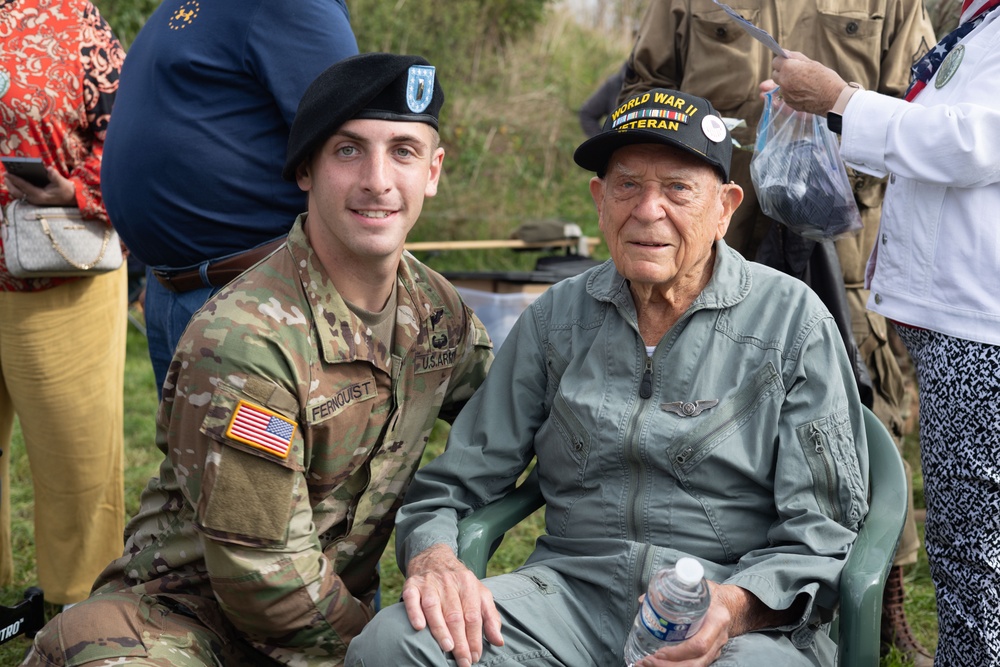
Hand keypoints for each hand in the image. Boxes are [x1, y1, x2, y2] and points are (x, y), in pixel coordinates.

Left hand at [4, 166, 76, 206]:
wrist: (70, 199)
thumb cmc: (66, 190)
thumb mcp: (62, 182)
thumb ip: (55, 176)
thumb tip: (49, 168)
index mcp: (40, 195)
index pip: (24, 186)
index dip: (15, 179)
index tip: (7, 173)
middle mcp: (35, 199)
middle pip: (17, 192)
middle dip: (10, 184)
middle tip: (5, 175)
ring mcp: (34, 200)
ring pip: (18, 194)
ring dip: (11, 186)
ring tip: (7, 178)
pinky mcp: (34, 199)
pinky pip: (21, 194)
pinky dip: (16, 188)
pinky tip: (14, 182)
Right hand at [401, 543, 503, 666]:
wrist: (433, 557)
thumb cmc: (459, 582)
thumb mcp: (479, 593)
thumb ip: (490, 617)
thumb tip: (498, 641)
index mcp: (468, 584)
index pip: (473, 615)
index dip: (475, 637)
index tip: (475, 656)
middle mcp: (448, 582)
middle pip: (455, 614)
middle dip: (460, 641)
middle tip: (463, 661)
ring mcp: (429, 583)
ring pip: (434, 607)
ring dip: (440, 629)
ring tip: (447, 647)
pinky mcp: (411, 585)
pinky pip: (411, 599)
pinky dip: (414, 612)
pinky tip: (419, 626)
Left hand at [633, 581, 797, 665]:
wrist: (731, 605)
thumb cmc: (711, 595)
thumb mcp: (695, 588)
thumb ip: (671, 591)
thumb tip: (643, 600)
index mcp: (717, 620)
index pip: (699, 644)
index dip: (677, 652)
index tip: (658, 652)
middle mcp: (718, 639)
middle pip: (696, 663)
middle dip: (669, 666)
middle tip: (646, 661)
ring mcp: (715, 649)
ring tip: (647, 664)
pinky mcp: (710, 654)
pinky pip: (694, 665)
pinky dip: (676, 666)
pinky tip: (658, 663)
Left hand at [769, 51, 847, 115]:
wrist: (833, 98)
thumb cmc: (825, 78)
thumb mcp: (811, 63)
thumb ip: (795, 58)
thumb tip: (785, 53)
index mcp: (788, 69)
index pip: (776, 61)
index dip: (782, 61)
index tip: (788, 62)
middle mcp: (783, 81)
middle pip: (775, 74)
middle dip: (783, 72)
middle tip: (795, 72)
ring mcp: (785, 94)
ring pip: (781, 86)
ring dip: (787, 83)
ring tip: (802, 83)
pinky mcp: (789, 103)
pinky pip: (786, 95)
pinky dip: (791, 92)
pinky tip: (804, 92)